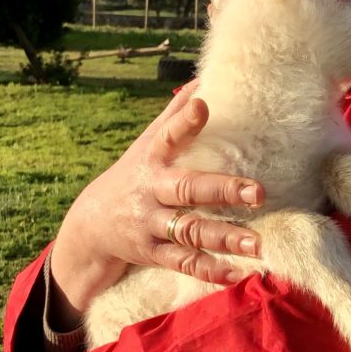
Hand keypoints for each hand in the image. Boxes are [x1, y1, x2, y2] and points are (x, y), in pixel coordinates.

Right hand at [48, 84, 264, 328]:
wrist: (90, 226)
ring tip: (258, 243)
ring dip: (225, 237)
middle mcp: (151, 191)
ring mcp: (151, 224)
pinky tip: (238, 272)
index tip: (202, 105)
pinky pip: (184, 263)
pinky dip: (211, 270)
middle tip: (259, 192)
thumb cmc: (134, 175)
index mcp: (152, 159)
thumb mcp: (148, 144)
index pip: (167, 136)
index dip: (184, 121)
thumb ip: (175, 117)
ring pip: (190, 231)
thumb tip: (202, 79)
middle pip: (188, 189)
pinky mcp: (153, 253)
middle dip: (223, 190)